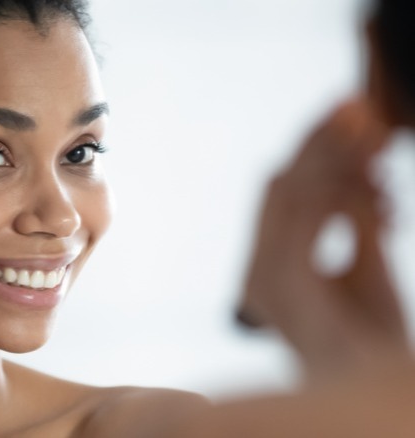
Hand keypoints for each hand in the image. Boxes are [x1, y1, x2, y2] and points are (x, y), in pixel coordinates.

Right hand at [238, 98, 409, 382]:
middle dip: (322, 140)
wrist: (369, 381)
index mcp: (271, 260)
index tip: (347, 112)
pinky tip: (380, 198)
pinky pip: (307, 214)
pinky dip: (343, 194)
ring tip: (376, 138)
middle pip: (281, 180)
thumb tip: (355, 168)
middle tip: (357, 104)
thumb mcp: (366, 259)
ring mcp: (265, 274)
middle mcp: (258, 264)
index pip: (283, 189)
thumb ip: (352, 217)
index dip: (312, 146)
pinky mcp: (284, 280)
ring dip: (336, 157)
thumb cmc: (371, 333)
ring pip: (291, 189)